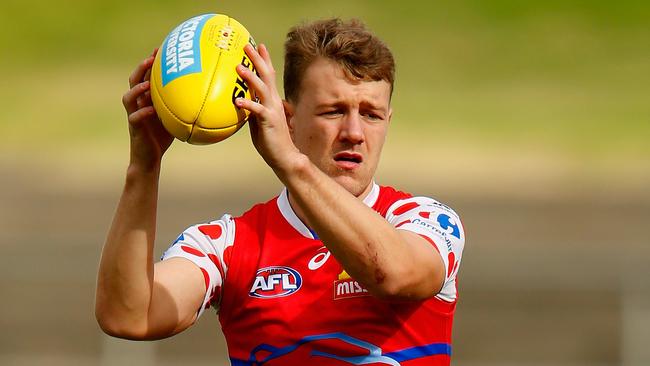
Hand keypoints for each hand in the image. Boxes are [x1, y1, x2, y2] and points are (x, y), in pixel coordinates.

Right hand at [122, 49, 172, 169]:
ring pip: (128, 98)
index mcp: (146, 99)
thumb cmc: (164, 137)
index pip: (146, 76)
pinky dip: (142, 113)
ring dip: (137, 89)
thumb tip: (208, 96)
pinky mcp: (134, 129)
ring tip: (147, 83)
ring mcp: (134, 115)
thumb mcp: (176, 118)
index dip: (151, 62)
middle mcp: (138, 104)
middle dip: (142, 68)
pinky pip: (135, 118)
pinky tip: (150, 109)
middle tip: (152, 58)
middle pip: (134, 81)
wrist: (150, 159)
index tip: (161, 48)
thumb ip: (184, 106)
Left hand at [234, 44, 302, 173]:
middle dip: (257, 60)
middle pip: (266, 76)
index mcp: (272, 101)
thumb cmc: (272, 141)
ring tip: (239, 67)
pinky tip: (238, 101)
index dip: (263, 60)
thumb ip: (252, 110)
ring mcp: (272, 111)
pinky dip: (248, 105)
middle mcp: (274, 102)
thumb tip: (241, 101)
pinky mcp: (269, 122)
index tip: (258, 45)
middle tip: (247, 46)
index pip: (268, 76)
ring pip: (261, 90)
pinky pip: (258, 111)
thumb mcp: (259, 122)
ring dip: (251, 78)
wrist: (285, 157)